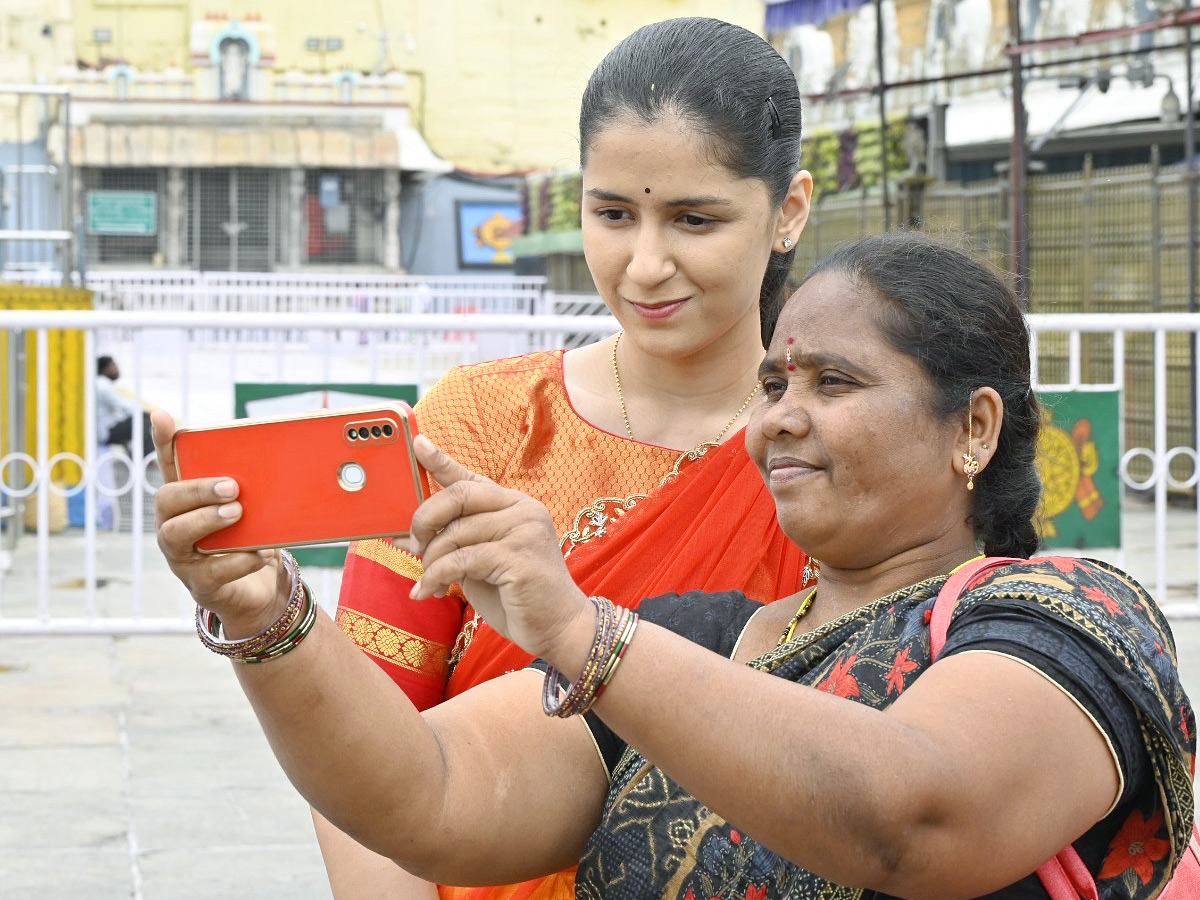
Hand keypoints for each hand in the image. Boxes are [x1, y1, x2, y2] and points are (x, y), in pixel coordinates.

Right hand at [151, 409, 287, 636]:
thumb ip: (256, 487)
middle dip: (197, 490)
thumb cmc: (252, 540)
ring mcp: (182, 558)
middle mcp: (175, 526)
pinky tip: (260, 552)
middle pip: (166, 500)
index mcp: (188, 502)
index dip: (163, 442)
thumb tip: (281, 457)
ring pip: (175, 535)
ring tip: (237, 513)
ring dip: (207, 520)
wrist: (261, 591)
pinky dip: (239, 560)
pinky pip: (211, 572)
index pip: (169, 466)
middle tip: (231, 486)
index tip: (162, 415)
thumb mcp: (255, 510)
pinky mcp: (201, 585)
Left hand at [400, 436, 590, 660]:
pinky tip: (431, 591)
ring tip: (428, 581)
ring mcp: (524, 531)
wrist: (557, 627)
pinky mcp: (520, 558)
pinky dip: (438, 576)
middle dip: (425, 519)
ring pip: (456, 532)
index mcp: (514, 505)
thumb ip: (451, 542)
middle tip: (413, 544)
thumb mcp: (478, 561)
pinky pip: (462, 559)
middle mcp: (522, 510)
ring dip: (431, 560)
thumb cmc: (516, 594)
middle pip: (459, 495)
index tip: (417, 443)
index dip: (441, 461)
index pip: (471, 478)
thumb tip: (403, 535)